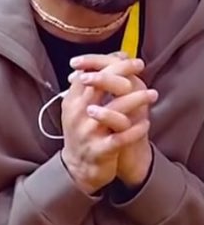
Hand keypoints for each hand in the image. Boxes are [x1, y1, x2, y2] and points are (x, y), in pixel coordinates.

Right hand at [70, 53, 155, 187]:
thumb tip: (115, 56)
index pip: (88, 73)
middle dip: (123, 71)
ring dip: (137, 99)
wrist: (78, 168)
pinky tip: (146, 124)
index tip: (128, 58)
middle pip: (99, 84)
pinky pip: (122, 137)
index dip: (109, 62)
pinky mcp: (100, 150)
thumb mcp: (78, 107)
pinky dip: (136, 130)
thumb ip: (92, 85)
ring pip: (114, 110)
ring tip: (152, 94)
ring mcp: (89, 133)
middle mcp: (78, 115)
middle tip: (140, 66)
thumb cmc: (83, 132)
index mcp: (72, 102)